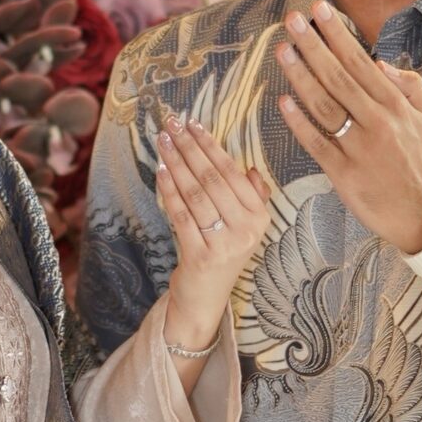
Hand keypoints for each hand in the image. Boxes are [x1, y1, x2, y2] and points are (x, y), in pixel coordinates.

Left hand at [155, 115, 270, 361]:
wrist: (206, 298)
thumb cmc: (221, 253)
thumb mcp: (243, 226)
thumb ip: (251, 197)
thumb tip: (249, 169)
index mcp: (260, 217)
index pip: (234, 173)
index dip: (211, 146)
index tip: (193, 123)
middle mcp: (247, 229)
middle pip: (213, 179)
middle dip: (190, 148)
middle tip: (172, 125)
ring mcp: (224, 244)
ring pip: (196, 194)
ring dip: (177, 163)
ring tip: (162, 142)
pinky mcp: (201, 255)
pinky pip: (182, 215)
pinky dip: (170, 190)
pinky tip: (161, 171)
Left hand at [276, 0, 421, 252]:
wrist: (421, 214)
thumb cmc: (418, 163)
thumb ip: (408, 87)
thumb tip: (380, 62)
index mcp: (395, 107)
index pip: (361, 63)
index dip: (338, 36)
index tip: (320, 11)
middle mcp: (377, 123)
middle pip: (339, 78)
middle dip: (314, 46)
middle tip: (293, 20)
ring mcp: (359, 149)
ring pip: (325, 106)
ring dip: (301, 76)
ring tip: (283, 50)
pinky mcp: (343, 174)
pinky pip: (317, 143)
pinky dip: (299, 122)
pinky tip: (283, 101)